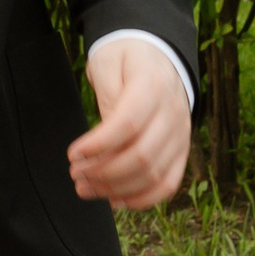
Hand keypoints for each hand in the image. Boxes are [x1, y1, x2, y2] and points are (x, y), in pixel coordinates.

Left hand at [69, 41, 192, 209]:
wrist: (158, 55)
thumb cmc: (126, 58)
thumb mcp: (107, 62)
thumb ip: (106, 97)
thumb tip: (103, 140)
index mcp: (153, 86)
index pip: (128, 124)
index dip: (99, 145)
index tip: (73, 154)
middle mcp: (173, 113)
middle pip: (141, 155)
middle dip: (103, 172)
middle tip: (75, 174)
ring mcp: (181, 135)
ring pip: (154, 175)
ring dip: (116, 189)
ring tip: (85, 188)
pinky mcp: (181, 151)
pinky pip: (168, 184)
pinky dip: (142, 199)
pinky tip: (114, 200)